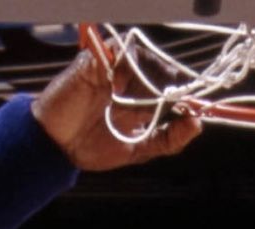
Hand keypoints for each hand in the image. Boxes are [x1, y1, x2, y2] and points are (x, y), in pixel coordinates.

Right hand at [33, 48, 204, 170]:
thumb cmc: (92, 147)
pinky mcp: (95, 63)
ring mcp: (114, 71)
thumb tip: (197, 124)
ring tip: (144, 97)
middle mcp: (132, 83)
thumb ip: (168, 140)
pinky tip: (117, 89)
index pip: (173, 86)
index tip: (192, 105)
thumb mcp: (138, 151)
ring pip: (143, 58)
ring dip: (149, 75)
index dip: (185, 92)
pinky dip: (123, 66)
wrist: (57, 146)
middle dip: (170, 83)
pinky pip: (117, 52)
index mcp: (144, 101)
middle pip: (161, 68)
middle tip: (170, 99)